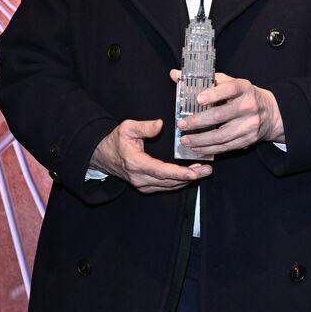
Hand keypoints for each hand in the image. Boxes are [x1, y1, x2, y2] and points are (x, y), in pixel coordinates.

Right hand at [89, 118, 211, 193]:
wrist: (102, 156)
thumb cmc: (115, 141)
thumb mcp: (126, 128)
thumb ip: (144, 127)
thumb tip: (160, 124)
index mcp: (136, 163)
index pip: (161, 171)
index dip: (179, 173)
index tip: (194, 172)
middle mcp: (140, 178)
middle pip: (170, 181)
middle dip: (191, 176)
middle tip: (207, 169)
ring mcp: (143, 185)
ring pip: (170, 186)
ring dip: (188, 180)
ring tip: (204, 171)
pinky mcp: (146, 187)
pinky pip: (166, 187)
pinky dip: (179, 182)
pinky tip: (191, 175)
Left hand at [172, 70, 284, 155]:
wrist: (272, 113)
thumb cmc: (244, 95)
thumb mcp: (229, 83)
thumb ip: (203, 79)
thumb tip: (175, 75)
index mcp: (244, 88)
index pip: (229, 89)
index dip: (214, 94)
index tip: (198, 99)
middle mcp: (248, 106)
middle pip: (220, 115)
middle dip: (198, 122)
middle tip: (182, 124)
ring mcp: (250, 125)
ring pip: (221, 135)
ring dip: (200, 139)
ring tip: (185, 139)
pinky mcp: (248, 140)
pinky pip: (226, 147)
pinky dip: (209, 149)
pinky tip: (197, 147)